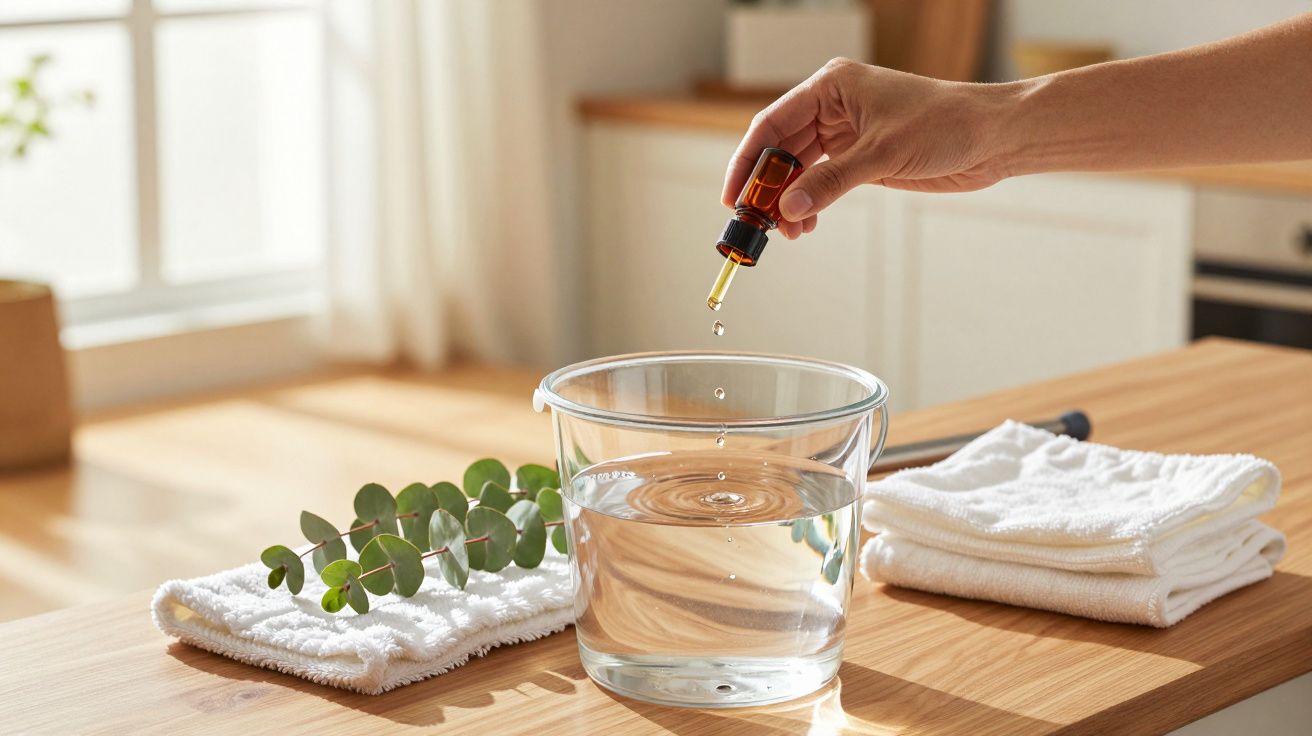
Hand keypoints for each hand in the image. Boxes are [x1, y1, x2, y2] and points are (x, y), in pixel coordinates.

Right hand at [722, 58, 1010, 238]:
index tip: (733, 196)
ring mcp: (845, 134)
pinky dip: (809, 204)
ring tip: (787, 232)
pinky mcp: (860, 158)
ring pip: (798, 171)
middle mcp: (832, 107)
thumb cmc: (945, 125)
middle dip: (767, 189)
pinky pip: (820, 182)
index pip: (772, 124)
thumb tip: (789, 207)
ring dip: (788, 202)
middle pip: (780, 150)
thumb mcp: (882, 155)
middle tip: (755, 224)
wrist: (991, 138)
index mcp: (831, 87)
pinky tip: (805, 224)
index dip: (747, 161)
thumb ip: (831, 182)